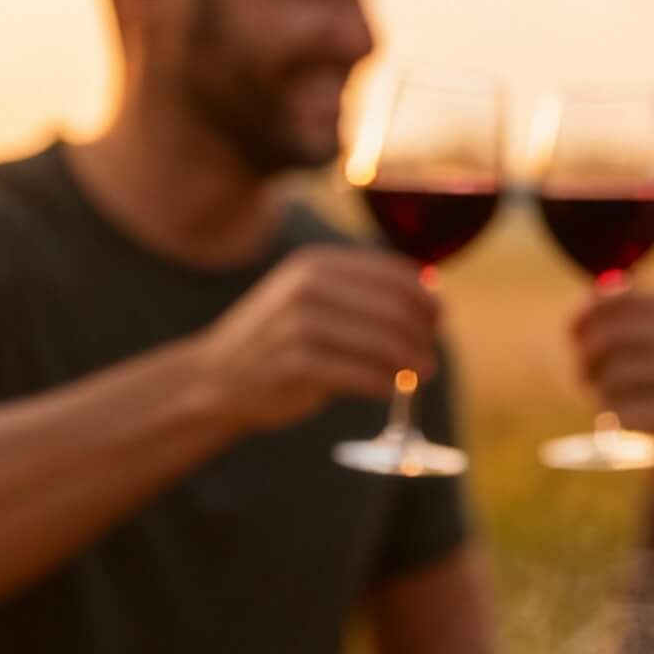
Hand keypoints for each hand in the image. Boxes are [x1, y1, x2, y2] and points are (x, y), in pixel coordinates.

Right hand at [193, 247, 439, 434]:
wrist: (215, 376)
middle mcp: (308, 286)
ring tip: (422, 373)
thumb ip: (358, 293)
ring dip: (411, 361)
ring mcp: (300, 325)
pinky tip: (390, 389)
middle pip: (394, 308)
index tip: (438, 320)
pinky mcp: (297, 365)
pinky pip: (361, 375)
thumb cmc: (276, 340)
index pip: (393, 273)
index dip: (426, 298)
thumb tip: (428, 299)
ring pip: (383, 342)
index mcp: (316, 263)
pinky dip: (383, 383)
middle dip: (423, 333)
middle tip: (432, 356)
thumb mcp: (308, 297)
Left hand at [572, 288, 653, 507]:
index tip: (573, 337)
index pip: (620, 300)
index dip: (586, 317)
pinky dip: (616, 425)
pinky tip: (627, 431)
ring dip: (603, 398)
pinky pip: (624, 414)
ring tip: (616, 410)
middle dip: (586, 361)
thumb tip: (589, 298)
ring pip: (612, 379)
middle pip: (608, 339)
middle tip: (585, 380)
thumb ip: (650, 324)